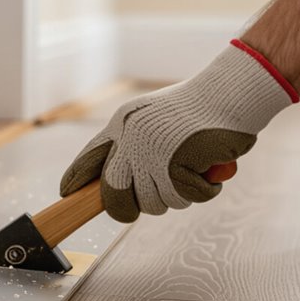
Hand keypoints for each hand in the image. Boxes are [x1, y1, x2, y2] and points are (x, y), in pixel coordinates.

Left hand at [60, 40, 298, 222]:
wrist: (232, 91)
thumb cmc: (200, 109)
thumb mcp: (153, 119)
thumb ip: (133, 144)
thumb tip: (112, 185)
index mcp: (123, 126)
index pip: (89, 159)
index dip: (76, 181)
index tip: (67, 194)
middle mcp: (131, 140)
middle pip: (116, 198)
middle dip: (131, 209)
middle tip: (152, 199)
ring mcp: (152, 153)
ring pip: (155, 204)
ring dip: (180, 193)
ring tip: (194, 167)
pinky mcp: (177, 164)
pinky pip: (187, 197)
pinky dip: (204, 189)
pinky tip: (209, 166)